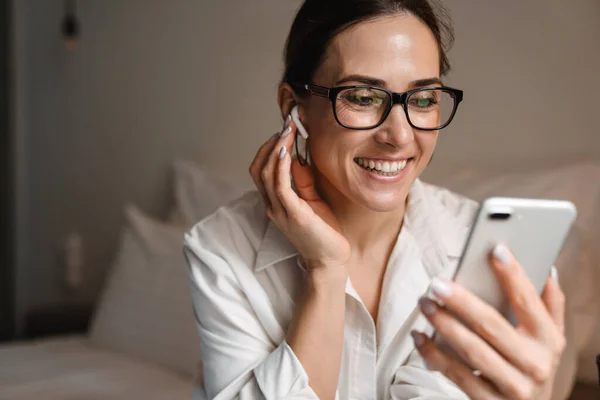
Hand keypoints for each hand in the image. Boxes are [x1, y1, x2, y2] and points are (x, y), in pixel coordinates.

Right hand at [249, 117, 350, 270]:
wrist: (331, 262)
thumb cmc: (324, 233)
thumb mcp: (312, 201)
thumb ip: (303, 181)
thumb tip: (299, 157)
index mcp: (275, 203)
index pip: (261, 170)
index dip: (269, 148)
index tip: (285, 129)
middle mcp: (272, 206)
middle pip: (258, 168)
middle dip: (271, 143)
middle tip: (287, 123)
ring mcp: (280, 212)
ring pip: (266, 174)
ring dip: (276, 149)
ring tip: (288, 130)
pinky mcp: (293, 215)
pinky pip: (280, 186)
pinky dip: (281, 165)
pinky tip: (289, 150)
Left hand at [412, 245, 565, 399]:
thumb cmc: (533, 362)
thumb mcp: (550, 337)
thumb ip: (549, 304)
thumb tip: (545, 269)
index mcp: (548, 340)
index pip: (528, 302)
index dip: (513, 275)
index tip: (495, 251)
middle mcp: (534, 363)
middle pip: (492, 325)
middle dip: (462, 302)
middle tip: (437, 284)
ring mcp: (512, 385)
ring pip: (472, 351)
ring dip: (445, 325)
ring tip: (425, 304)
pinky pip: (457, 375)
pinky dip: (434, 354)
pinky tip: (419, 336)